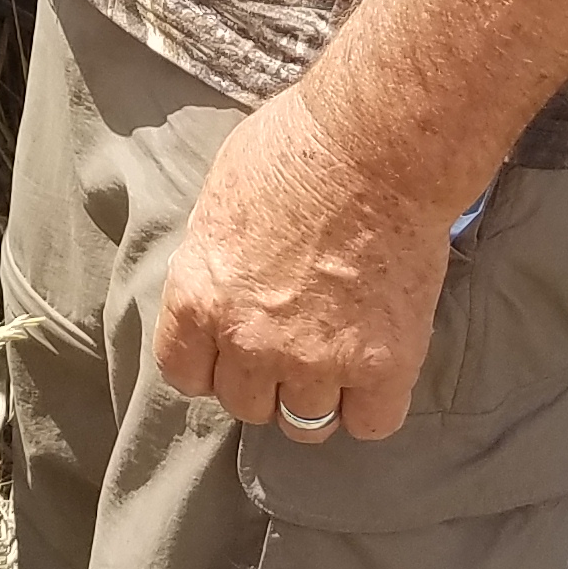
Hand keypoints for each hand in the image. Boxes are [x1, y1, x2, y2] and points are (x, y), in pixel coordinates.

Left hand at [152, 79, 453, 443]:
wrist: (377, 145)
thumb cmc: (298, 148)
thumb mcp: (221, 197)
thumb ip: (215, 258)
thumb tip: (222, 280)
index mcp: (199, 298)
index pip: (186, 373)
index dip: (213, 366)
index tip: (234, 351)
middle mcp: (248, 342)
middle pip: (248, 405)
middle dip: (268, 381)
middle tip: (296, 346)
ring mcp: (316, 360)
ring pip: (307, 424)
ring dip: (320, 396)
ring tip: (341, 358)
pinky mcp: (381, 365)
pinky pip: (372, 422)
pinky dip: (374, 404)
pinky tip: (380, 371)